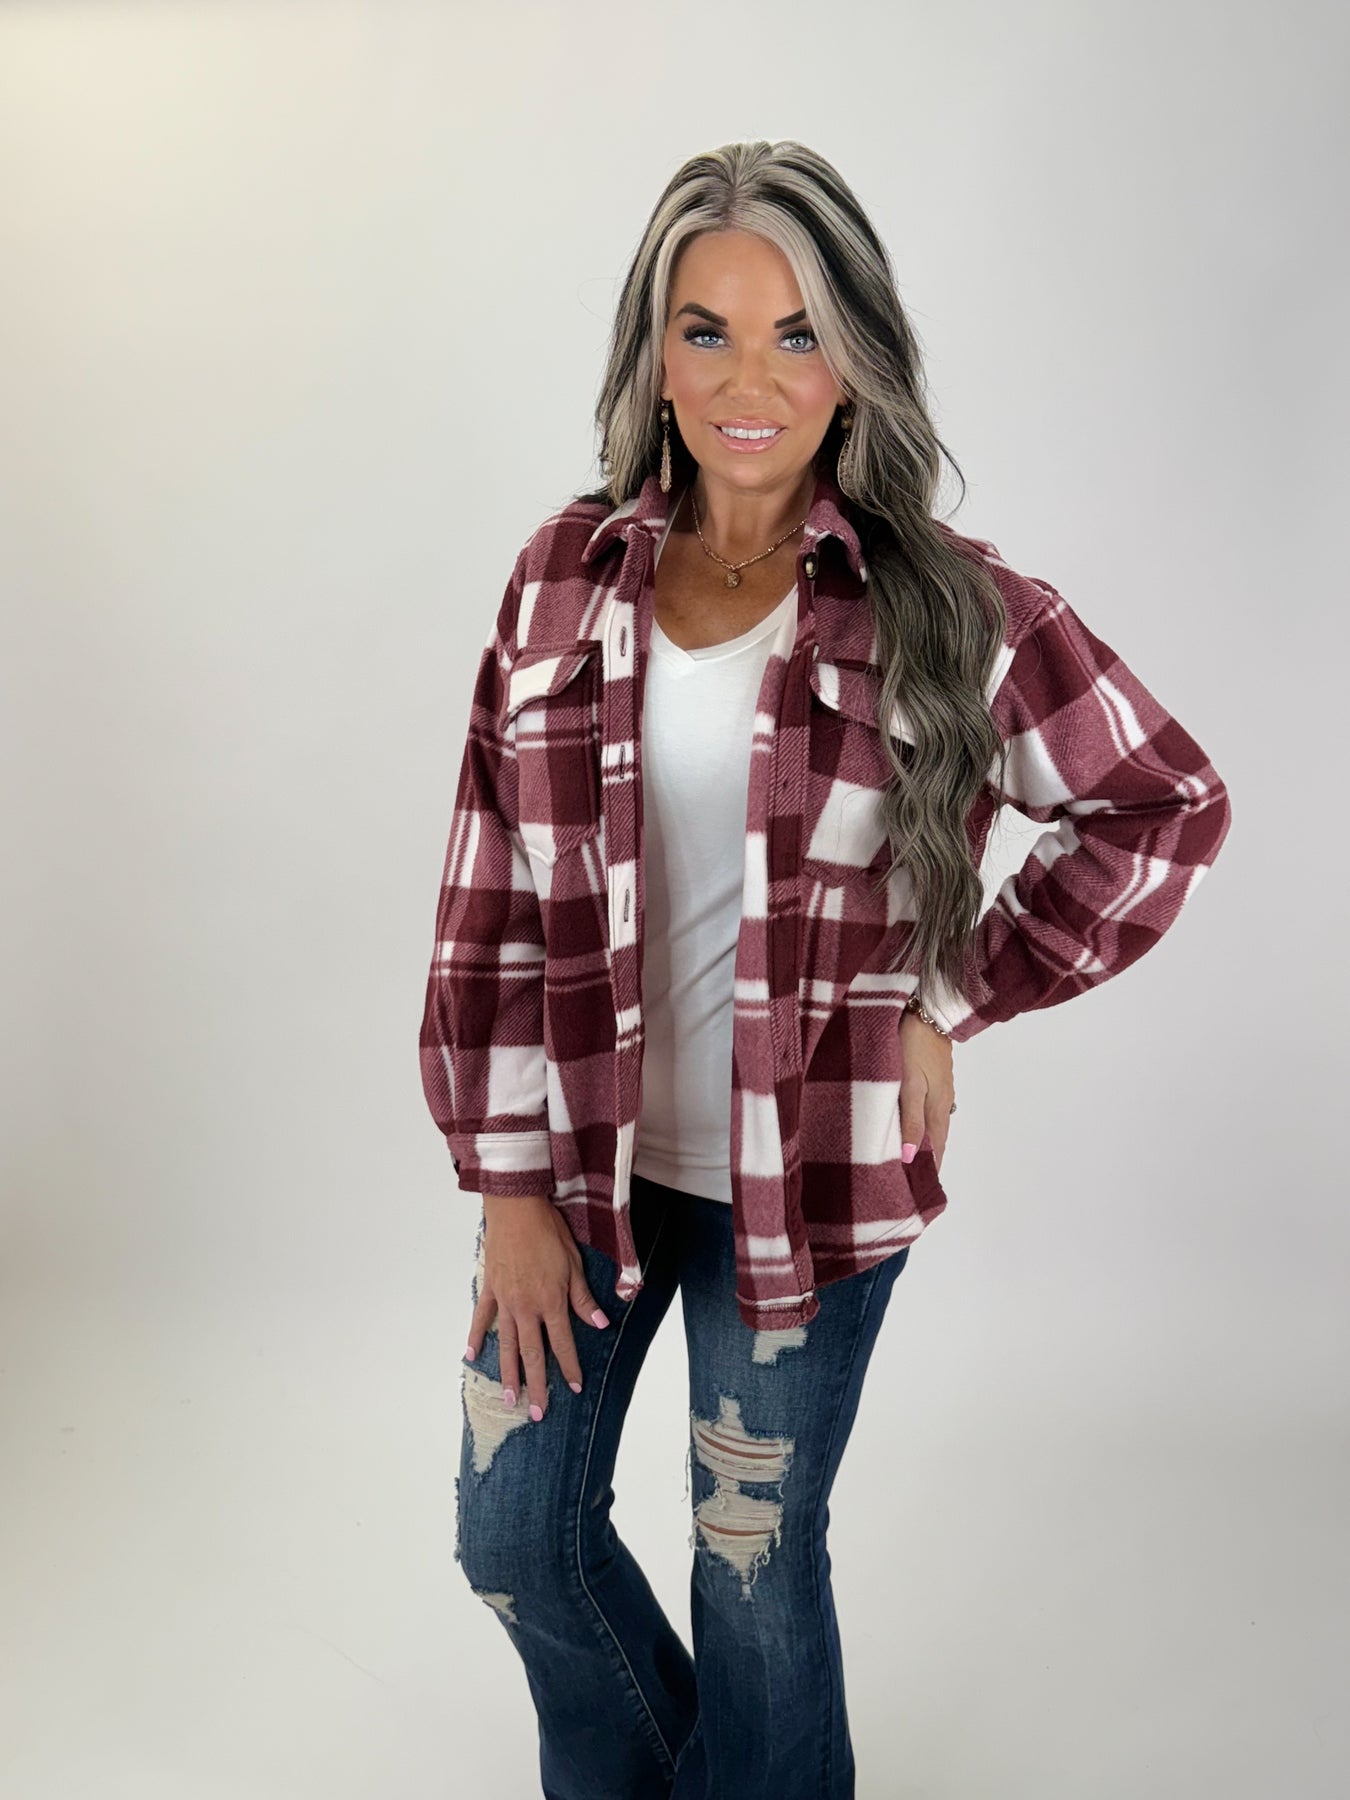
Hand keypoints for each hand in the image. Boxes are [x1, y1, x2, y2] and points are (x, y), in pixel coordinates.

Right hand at [466, 1194, 610, 1421]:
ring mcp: (505, 1301)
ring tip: (509, 1398)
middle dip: (536, 1385)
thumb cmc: (549, 1232)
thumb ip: (582, 1298)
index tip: (573, 1389)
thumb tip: (599, 1324)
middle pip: (532, 1354)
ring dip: (508, 1373)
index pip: (562, 1343)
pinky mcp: (490, 1289)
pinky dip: (476, 1337)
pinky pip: (482, 1318)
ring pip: (506, 1344)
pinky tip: (471, 1356)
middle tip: (537, 1413)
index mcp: (551, 1302)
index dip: (568, 1367)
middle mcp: (527, 1308)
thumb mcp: (574, 1263)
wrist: (517, 1208)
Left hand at [898, 1010, 954, 1172]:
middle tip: (914, 1181)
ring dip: (926, 1142)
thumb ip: (911, 1120)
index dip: (930, 1169)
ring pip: (933, 1124)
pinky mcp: (935, 1077)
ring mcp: (940, 1089)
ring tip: (912, 1159)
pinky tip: (913, 1124)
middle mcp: (943, 1102)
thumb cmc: (912, 1046)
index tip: (921, 1191)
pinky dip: (923, 1123)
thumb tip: (912, 1157)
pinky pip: (930, 1109)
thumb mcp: (908, 1085)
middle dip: (928, 1160)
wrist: (926, 1011)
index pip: (936, 1149)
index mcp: (937, 1108)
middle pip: (937, 1139)